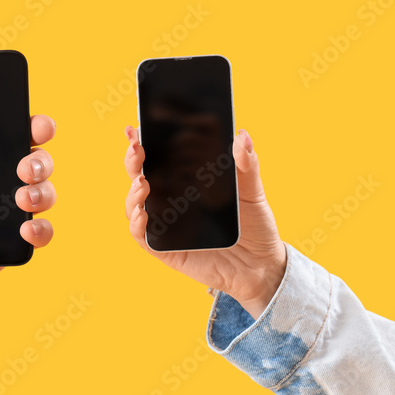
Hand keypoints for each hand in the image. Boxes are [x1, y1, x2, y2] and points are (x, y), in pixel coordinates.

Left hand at [0, 68, 56, 336]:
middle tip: (22, 166)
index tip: (35, 124)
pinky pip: (39, 234)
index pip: (12, 135)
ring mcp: (3, 216)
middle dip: (41, 159)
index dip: (33, 125)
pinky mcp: (6, 247)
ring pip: (44, 195)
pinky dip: (42, 230)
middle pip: (37, 162)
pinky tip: (26, 228)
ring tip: (21, 198)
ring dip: (44, 192)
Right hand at [123, 126, 285, 318]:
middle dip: (132, 162)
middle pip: (139, 177)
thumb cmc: (253, 226)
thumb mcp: (252, 192)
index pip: (157, 159)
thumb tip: (241, 135)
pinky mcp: (165, 250)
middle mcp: (169, 201)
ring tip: (143, 183)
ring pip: (134, 206)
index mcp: (184, 182)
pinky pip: (142, 237)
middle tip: (137, 149)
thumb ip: (246, 165)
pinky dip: (137, 225)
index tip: (136, 129)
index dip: (141, 144)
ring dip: (132, 193)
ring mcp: (164, 225)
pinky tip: (143, 213)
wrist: (261, 265)